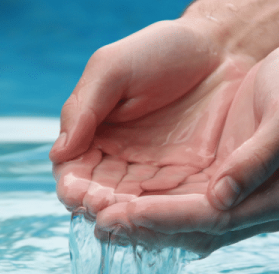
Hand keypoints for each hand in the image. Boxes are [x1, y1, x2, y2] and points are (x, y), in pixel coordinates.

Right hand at [50, 20, 255, 218]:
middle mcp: (125, 160)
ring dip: (129, 216)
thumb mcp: (113, 69)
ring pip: (137, 205)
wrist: (220, 49)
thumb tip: (58, 154)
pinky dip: (164, 214)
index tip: (75, 192)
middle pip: (104, 195)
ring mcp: (159, 172)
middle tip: (101, 210)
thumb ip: (84, 108)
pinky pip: (174, 202)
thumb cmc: (161, 50)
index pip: (76, 171)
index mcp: (97, 135)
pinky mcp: (192, 178)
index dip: (74, 185)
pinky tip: (160, 219)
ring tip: (125, 219)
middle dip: (100, 206)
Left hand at [95, 35, 278, 254]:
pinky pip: (189, 205)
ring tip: (101, 219)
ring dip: (148, 224)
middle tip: (100, 223)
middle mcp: (266, 207)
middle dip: (149, 228)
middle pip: (200, 230)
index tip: (125, 213)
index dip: (170, 218)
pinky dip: (157, 207)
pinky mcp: (231, 184)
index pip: (218, 219)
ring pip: (191, 224)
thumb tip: (221, 199)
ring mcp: (247, 199)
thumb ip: (259, 158)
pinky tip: (124, 203)